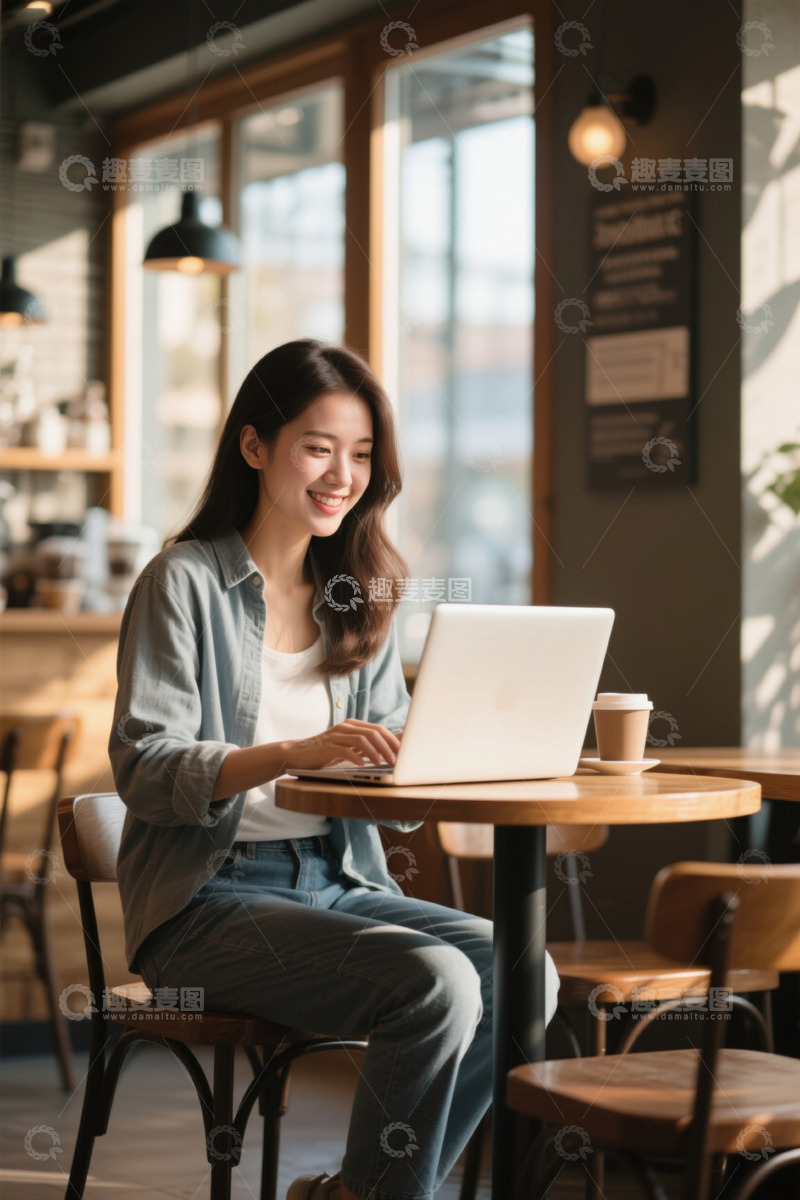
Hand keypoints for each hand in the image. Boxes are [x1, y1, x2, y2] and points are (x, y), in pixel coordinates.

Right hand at [285, 719, 401, 769]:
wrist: (297, 754)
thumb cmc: (326, 753)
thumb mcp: (347, 747)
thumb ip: (363, 746)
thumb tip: (389, 752)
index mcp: (353, 725)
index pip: (378, 729)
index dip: (392, 740)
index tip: (402, 753)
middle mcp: (345, 727)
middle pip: (372, 733)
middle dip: (387, 747)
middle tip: (395, 761)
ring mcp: (335, 735)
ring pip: (361, 740)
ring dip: (374, 752)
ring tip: (381, 763)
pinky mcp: (326, 746)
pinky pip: (344, 750)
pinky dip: (355, 757)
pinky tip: (361, 765)